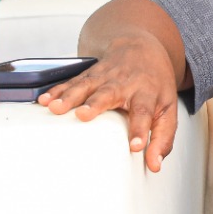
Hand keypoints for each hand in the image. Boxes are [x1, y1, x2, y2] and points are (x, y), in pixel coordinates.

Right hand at [38, 33, 179, 171]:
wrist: (142, 48)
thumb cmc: (155, 85)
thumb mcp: (168, 110)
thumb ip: (163, 139)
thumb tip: (155, 165)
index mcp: (147, 93)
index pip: (144, 112)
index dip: (141, 130)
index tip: (135, 146)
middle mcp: (125, 83)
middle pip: (109, 93)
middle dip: (95, 104)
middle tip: (83, 115)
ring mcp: (105, 76)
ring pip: (86, 85)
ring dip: (69, 96)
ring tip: (55, 108)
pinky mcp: (89, 74)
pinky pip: (72, 81)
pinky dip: (57, 90)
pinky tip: (45, 100)